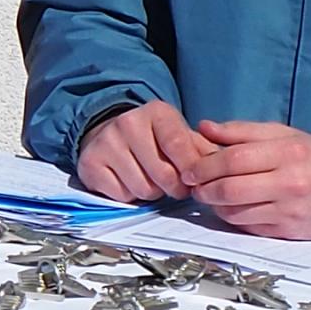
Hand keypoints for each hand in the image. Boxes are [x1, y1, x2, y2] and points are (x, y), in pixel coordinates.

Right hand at [77, 99, 215, 204]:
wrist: (108, 133)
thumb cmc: (152, 138)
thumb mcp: (179, 135)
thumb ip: (202, 150)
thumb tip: (220, 166)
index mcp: (156, 112)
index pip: (178, 145)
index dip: (191, 169)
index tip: (194, 180)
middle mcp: (127, 123)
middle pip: (163, 174)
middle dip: (174, 187)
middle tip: (174, 184)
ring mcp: (106, 143)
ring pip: (143, 189)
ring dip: (151, 192)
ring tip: (148, 178)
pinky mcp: (90, 164)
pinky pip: (122, 196)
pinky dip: (129, 196)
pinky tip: (128, 181)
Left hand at [188, 119, 310, 239]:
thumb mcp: (286, 135)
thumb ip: (243, 132)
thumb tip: (204, 127)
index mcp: (289, 152)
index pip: (234, 159)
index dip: (205, 164)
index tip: (190, 167)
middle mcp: (290, 182)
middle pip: (230, 188)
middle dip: (203, 187)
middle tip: (194, 184)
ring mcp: (289, 210)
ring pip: (235, 211)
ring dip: (215, 205)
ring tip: (211, 194)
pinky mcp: (288, 232)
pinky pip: (248, 226)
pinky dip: (233, 217)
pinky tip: (232, 206)